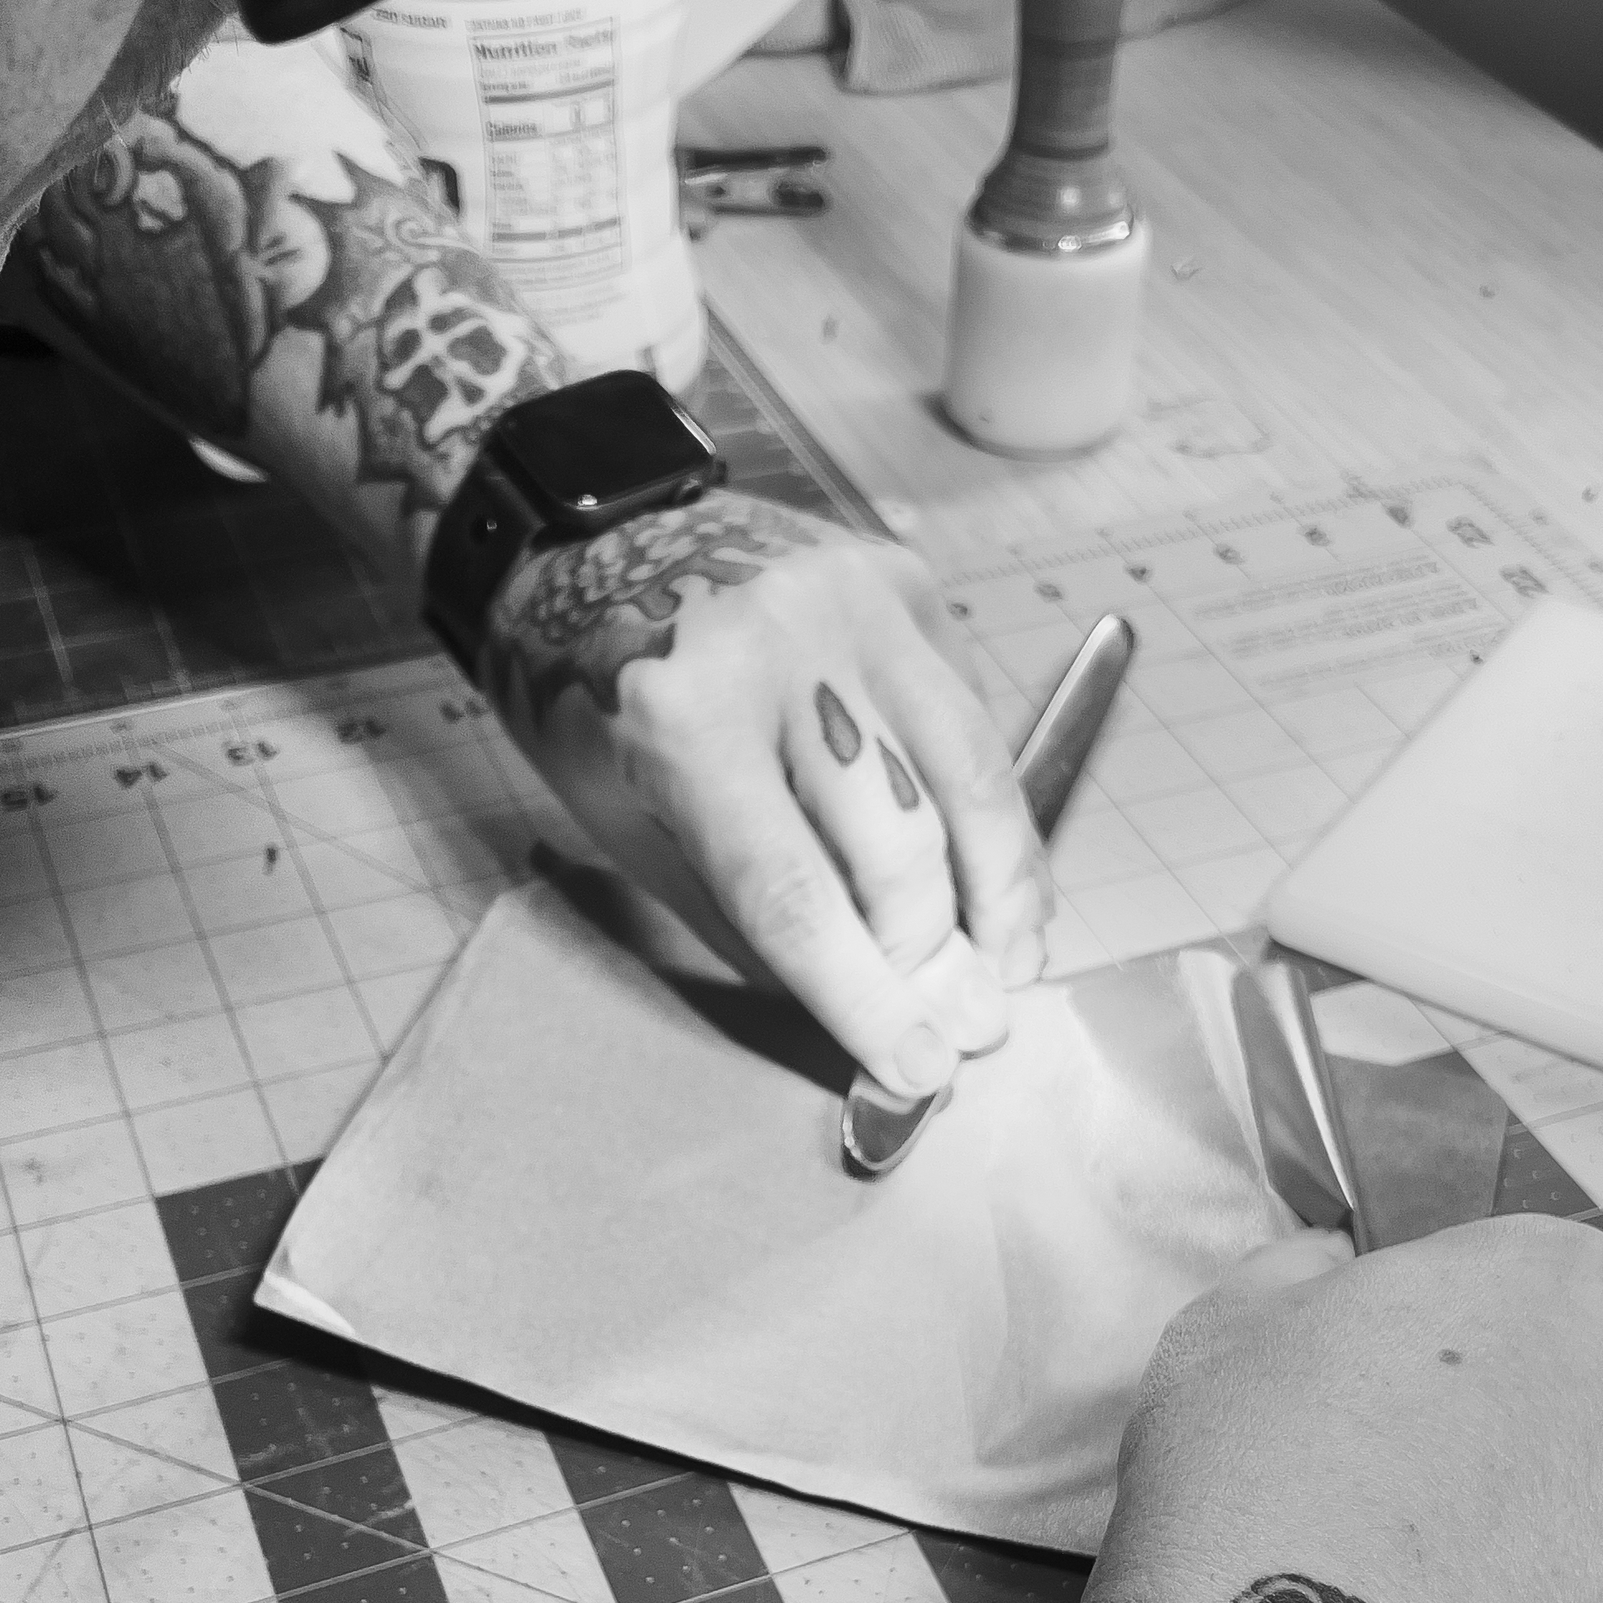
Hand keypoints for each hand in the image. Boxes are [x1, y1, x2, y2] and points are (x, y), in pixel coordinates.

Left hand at [480, 493, 1051, 1093]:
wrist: (592, 532)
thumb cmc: (592, 695)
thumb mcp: (630, 817)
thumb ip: (746, 912)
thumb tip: (879, 1011)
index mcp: (686, 720)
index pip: (795, 894)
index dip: (866, 996)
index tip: (921, 1069)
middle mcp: (785, 651)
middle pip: (900, 841)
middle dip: (937, 954)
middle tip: (966, 1028)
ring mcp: (857, 606)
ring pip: (973, 776)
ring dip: (1002, 887)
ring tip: (1010, 964)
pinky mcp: (904, 586)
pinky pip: (971, 721)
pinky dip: (990, 810)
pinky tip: (998, 877)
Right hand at [1099, 1217, 1602, 1602]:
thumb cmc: (1246, 1498)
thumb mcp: (1223, 1331)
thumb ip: (1303, 1277)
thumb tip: (1334, 1268)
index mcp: (1554, 1277)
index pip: (1513, 1303)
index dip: (1432, 1377)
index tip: (1371, 1442)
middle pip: (1601, 1416)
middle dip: (1527, 1471)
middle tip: (1416, 1550)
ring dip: (1578, 1574)